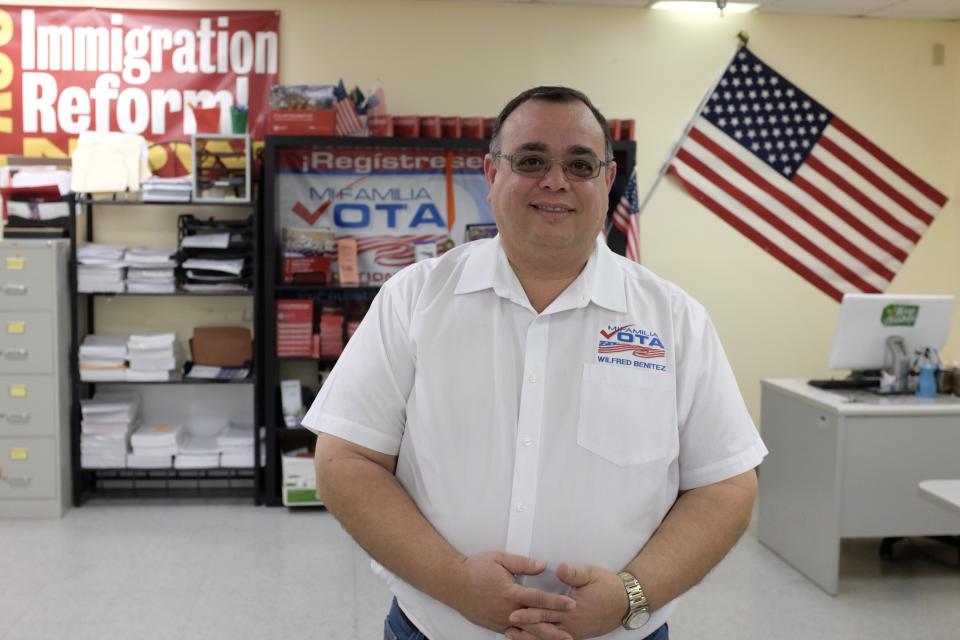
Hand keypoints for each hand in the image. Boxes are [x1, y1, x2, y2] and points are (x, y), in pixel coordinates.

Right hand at [448, 552, 576, 633]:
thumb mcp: (500, 558)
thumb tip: (543, 565)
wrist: (453, 583)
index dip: (557, 602)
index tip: (571, 604)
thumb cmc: (475, 568)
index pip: (539, 599)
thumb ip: (523, 563)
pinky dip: (527, 639)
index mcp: (511, 592)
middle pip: (536, 622)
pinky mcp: (495, 626)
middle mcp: (507, 610)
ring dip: (544, 636)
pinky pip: (514, 635)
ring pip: (526, 633)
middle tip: (573, 630)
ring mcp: (501, 621)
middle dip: (556, 626)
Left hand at [506, 562, 625, 639]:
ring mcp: (575, 630)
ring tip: (514, 636)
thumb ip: (573, 573)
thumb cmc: (608, 587)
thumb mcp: (591, 574)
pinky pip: (558, 639)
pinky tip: (536, 638)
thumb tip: (559, 567)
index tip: (513, 612)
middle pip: (544, 627)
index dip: (529, 612)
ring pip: (549, 636)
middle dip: (525, 628)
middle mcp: (572, 623)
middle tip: (507, 627)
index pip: (546, 611)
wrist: (626, 603)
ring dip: (531, 637)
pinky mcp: (579, 633)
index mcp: (572, 608)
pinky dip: (545, 639)